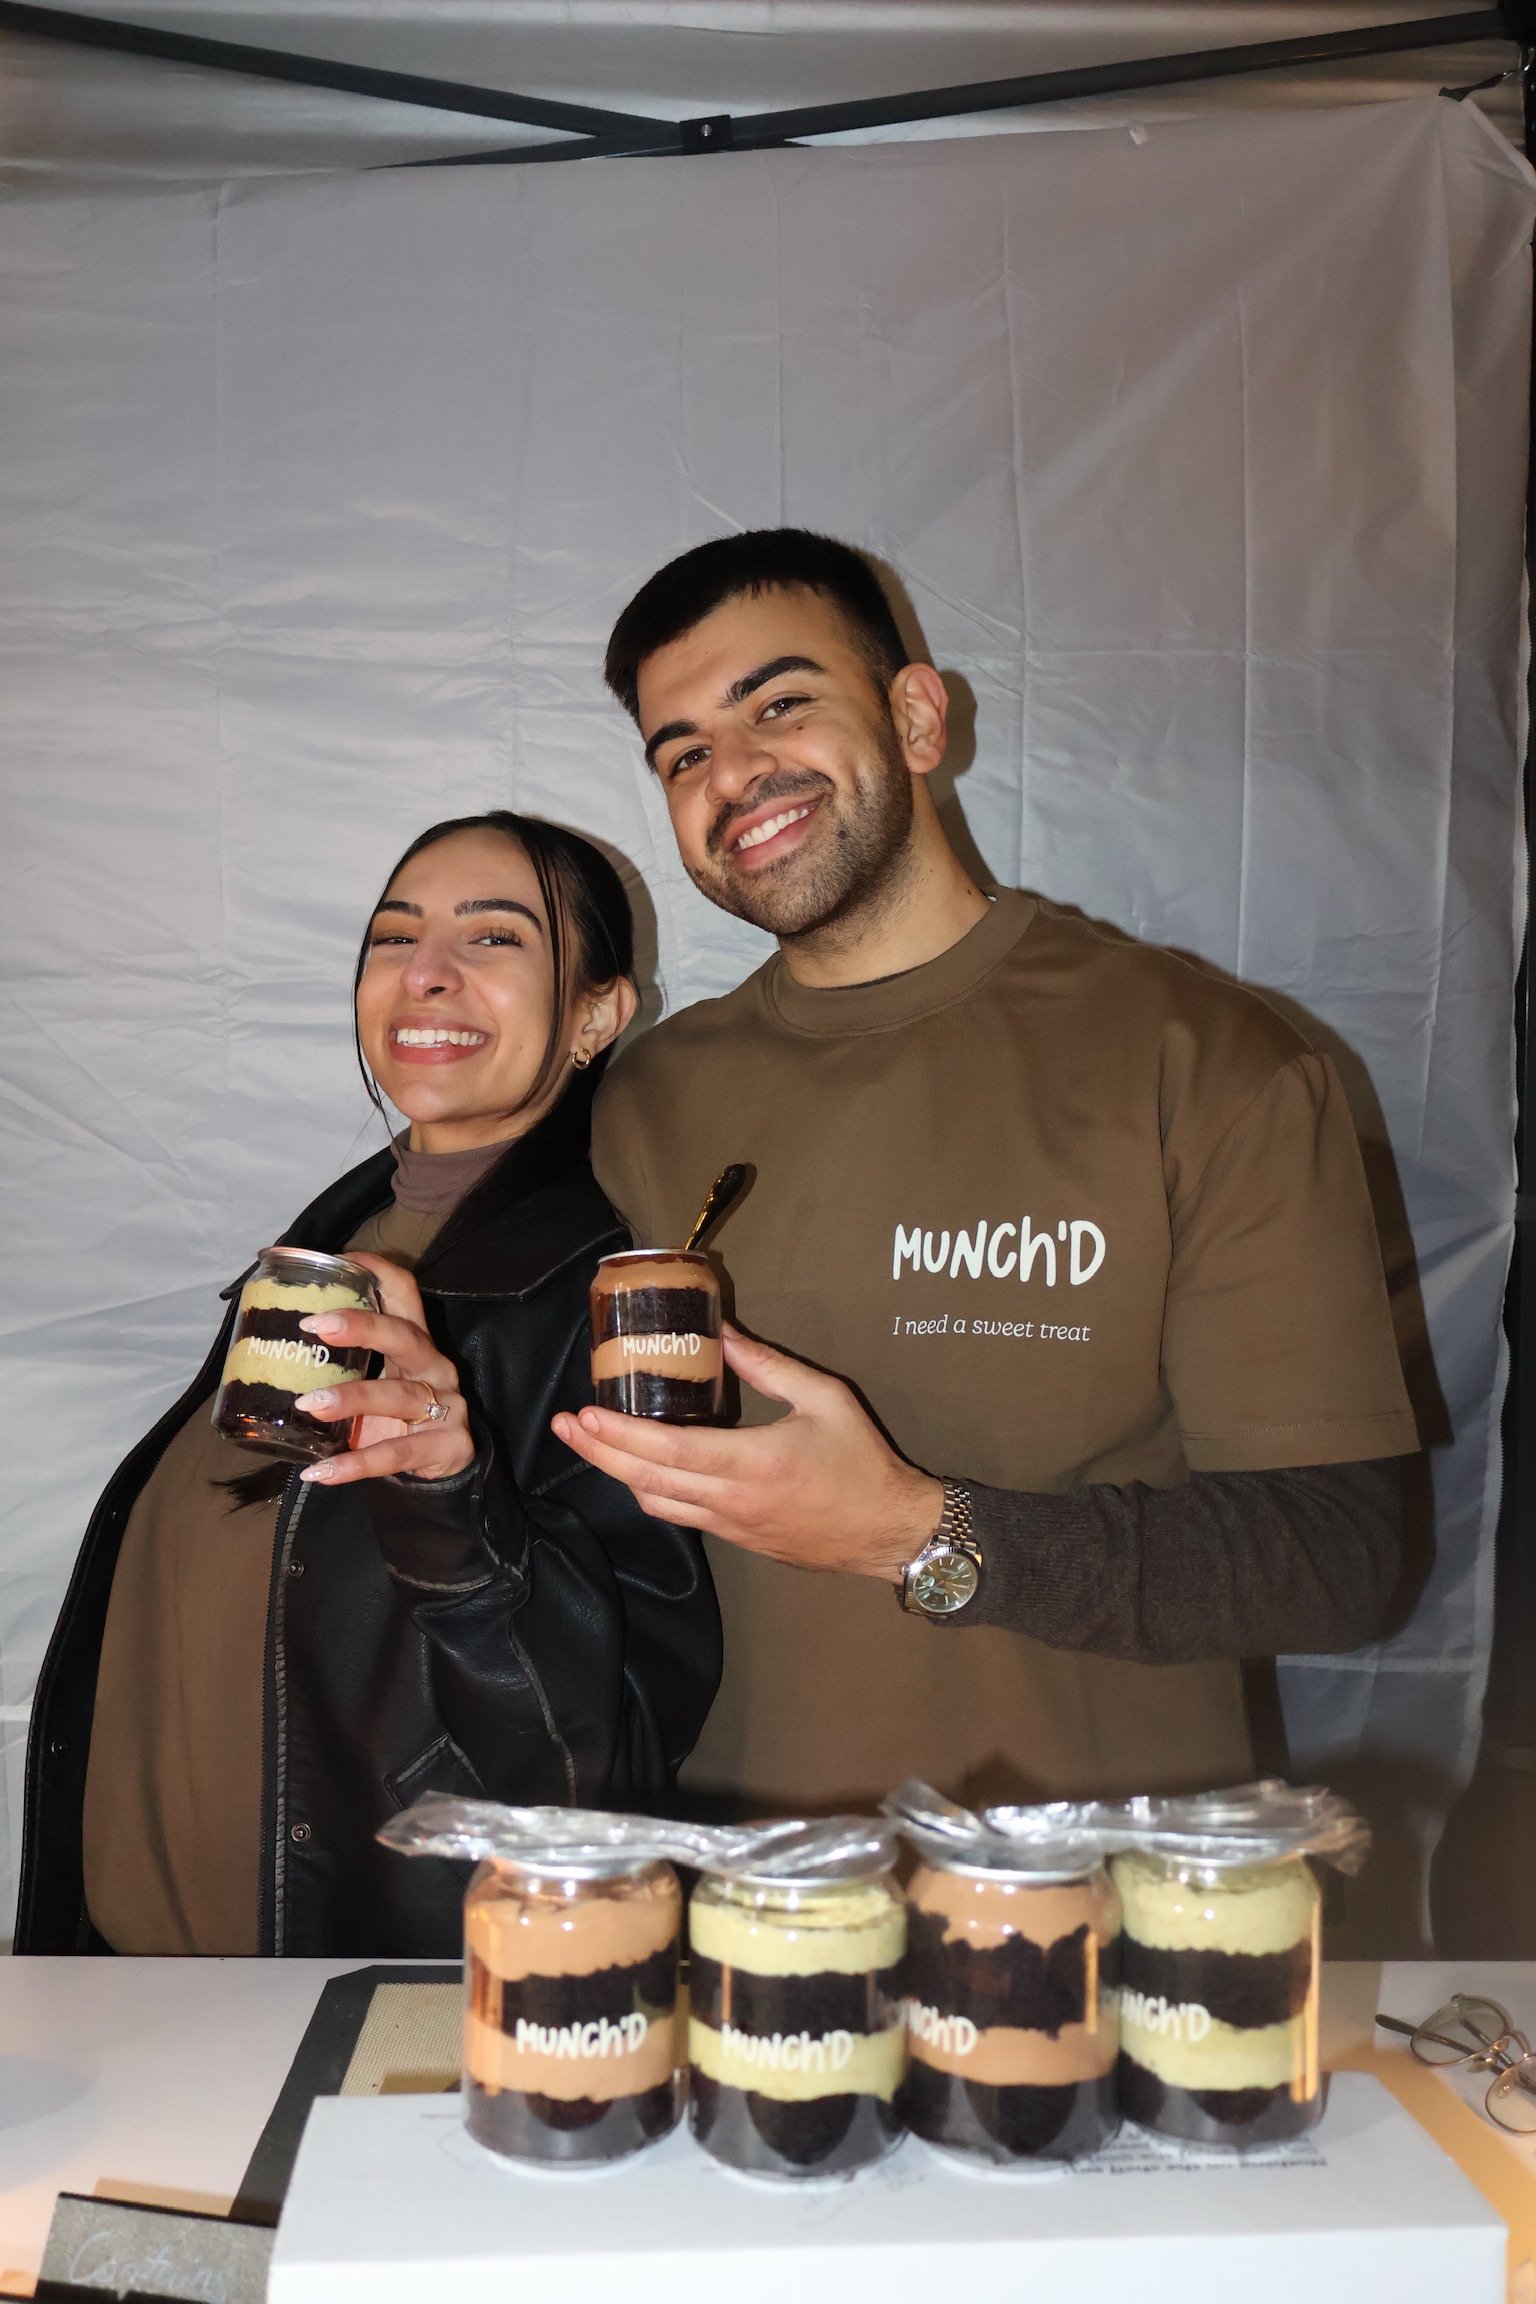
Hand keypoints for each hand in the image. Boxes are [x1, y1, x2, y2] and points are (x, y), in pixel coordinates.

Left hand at [293, 1254, 475, 1485]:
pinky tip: (321, 1471)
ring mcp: (446, 1406)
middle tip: (314, 1326)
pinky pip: (397, 1454)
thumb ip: (343, 1364)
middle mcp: (434, 1366)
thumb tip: (269, 1343)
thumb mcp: (379, 1381)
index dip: (375, 1271)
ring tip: (308, 1404)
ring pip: (398, 1396)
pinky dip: (355, 1464)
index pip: (403, 1292)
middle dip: (361, 1327)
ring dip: (352, 1398)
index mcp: (416, 1342)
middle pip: (404, 1336)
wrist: (447, 1468)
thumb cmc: (399, 1417)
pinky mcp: (447, 1447)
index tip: (335, 1262)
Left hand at [551, 1325, 941, 1579]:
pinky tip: (637, 1469)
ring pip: (657, 1504)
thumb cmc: (862, 1461)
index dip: (620, 1434)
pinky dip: (650, 1491)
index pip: (669, 1451)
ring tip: (589, 1442)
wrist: (889, 1532)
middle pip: (646, 1481)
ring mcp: (731, 1527)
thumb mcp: (824, 1398)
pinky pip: (680, 1516)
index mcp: (754, 1463)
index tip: (584, 1413)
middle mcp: (732, 1501)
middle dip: (598, 1453)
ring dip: (617, 1474)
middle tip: (564, 1425)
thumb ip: (768, 1365)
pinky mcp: (737, 1540)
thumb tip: (721, 1330)